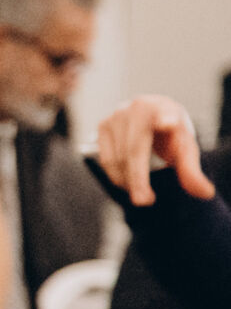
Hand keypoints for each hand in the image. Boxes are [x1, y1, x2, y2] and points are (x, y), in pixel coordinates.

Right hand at [97, 94, 213, 205]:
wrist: (151, 118)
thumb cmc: (171, 136)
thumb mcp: (185, 150)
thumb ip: (191, 171)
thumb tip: (205, 194)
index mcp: (164, 109)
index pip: (166, 114)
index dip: (166, 119)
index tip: (168, 123)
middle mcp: (138, 108)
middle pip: (135, 150)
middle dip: (137, 179)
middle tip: (145, 201)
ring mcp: (117, 115)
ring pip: (118, 158)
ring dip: (127, 180)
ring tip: (140, 191)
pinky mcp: (102, 125)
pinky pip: (106, 159)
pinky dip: (116, 175)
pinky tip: (127, 182)